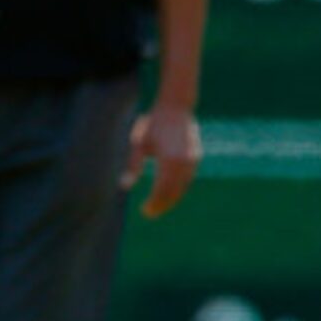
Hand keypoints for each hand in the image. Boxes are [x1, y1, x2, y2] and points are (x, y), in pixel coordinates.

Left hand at [122, 101, 201, 217]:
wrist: (175, 108)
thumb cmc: (153, 124)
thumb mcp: (139, 143)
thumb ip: (133, 166)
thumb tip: (124, 186)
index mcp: (168, 159)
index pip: (162, 190)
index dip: (154, 203)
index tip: (144, 210)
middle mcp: (183, 162)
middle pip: (174, 192)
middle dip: (162, 205)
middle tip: (149, 213)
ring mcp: (192, 160)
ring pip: (183, 188)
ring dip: (171, 199)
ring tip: (158, 206)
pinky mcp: (196, 158)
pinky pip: (188, 180)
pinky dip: (179, 189)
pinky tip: (169, 193)